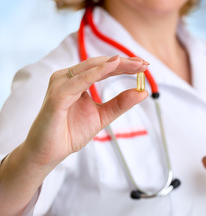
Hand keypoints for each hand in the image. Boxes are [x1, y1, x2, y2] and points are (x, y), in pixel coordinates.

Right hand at [24, 55, 148, 167]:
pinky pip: (79, 81)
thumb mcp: (102, 116)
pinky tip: (113, 66)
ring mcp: (61, 84)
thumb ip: (120, 103)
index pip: (104, 68)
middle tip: (144, 64)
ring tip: (135, 64)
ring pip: (91, 68)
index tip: (144, 66)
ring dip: (114, 65)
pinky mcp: (57, 95)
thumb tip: (142, 92)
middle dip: (123, 63)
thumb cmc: (71, 132)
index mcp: (77, 81)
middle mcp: (67, 78)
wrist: (50, 153)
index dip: (124, 65)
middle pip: (99, 64)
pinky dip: (97, 72)